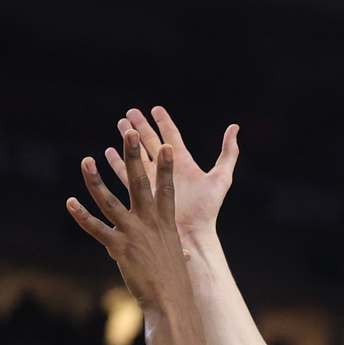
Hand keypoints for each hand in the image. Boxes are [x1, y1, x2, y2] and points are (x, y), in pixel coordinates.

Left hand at [68, 130, 185, 309]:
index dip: (164, 167)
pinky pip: (95, 229)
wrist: (170, 301)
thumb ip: (174, 250)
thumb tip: (186, 255)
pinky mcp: (118, 248)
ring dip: (95, 180)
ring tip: (86, 160)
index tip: (165, 146)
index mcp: (165, 223)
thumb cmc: (174, 283)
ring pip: (110, 201)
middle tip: (130, 131)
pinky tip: (70, 202)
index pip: (166, 188)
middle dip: (134, 155)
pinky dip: (81, 216)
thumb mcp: (175, 260)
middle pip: (139, 183)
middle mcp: (149, 223)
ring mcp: (132, 233)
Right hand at [104, 107, 238, 240]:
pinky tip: (109, 152)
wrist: (192, 235)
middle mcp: (166, 170)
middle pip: (151, 142)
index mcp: (182, 163)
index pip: (171, 136)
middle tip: (130, 112)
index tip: (155, 109)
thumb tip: (234, 128)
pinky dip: (117, 163)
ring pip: (137, 155)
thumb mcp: (220, 179)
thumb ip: (228, 153)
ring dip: (128, 141)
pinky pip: (126, 175)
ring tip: (120, 125)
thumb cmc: (207, 210)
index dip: (163, 122)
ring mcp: (153, 182)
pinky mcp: (142, 195)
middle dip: (140, 127)